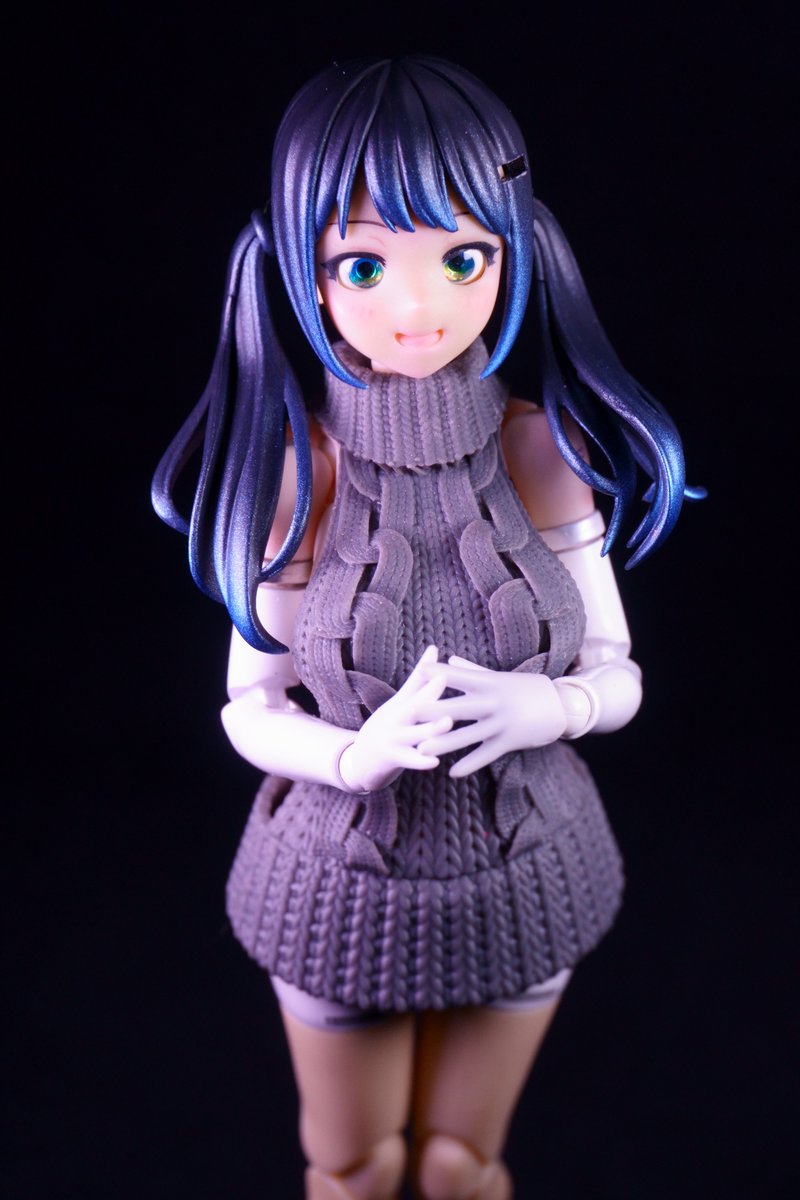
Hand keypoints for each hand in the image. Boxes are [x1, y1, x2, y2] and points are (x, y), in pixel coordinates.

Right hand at [338, 646, 453, 791]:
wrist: (358, 760)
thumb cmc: (389, 727)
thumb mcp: (400, 703)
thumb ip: (419, 679)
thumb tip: (435, 648)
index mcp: (400, 704)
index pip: (414, 685)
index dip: (427, 673)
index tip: (442, 662)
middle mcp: (394, 718)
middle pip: (412, 704)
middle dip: (428, 693)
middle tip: (443, 680)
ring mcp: (392, 738)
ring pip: (413, 733)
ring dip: (430, 728)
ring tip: (448, 723)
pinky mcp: (391, 759)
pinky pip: (408, 760)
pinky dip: (421, 761)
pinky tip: (435, 761)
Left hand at [416, 655, 566, 776]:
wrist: (563, 707)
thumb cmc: (528, 688)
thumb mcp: (503, 677)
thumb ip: (474, 671)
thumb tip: (450, 660)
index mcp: (491, 683)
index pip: (461, 676)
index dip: (441, 673)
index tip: (419, 670)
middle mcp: (494, 702)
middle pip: (460, 707)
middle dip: (435, 710)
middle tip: (409, 713)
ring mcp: (502, 723)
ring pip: (468, 735)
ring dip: (444, 743)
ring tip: (422, 750)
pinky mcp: (510, 741)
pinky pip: (486, 755)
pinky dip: (470, 764)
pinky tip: (453, 772)